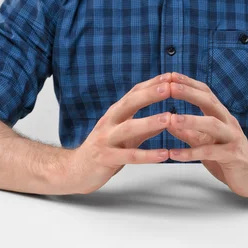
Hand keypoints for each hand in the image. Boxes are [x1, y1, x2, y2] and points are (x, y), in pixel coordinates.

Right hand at [73, 75, 172, 193]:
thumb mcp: (125, 136)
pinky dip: (148, 155)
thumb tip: (168, 118)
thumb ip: (145, 128)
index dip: (151, 84)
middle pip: (129, 104)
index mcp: (114, 114)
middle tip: (170, 88)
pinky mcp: (106, 159)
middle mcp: (109, 123)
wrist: (76, 170)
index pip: (134, 93)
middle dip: (150, 94)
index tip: (171, 76)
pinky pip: (129, 156)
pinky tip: (164, 154)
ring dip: (150, 122)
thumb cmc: (104, 151)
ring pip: (129, 128)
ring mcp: (106, 140)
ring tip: (170, 118)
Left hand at [165, 73, 247, 197]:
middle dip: (189, 93)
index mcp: (221, 116)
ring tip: (171, 119)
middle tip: (169, 87)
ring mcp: (233, 138)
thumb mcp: (205, 143)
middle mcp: (228, 123)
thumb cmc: (228, 157)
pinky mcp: (234, 156)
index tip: (169, 76)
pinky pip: (210, 152)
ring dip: (191, 120)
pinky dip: (190, 153)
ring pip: (212, 125)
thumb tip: (167, 121)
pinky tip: (174, 154)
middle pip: (210, 102)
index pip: (205, 94)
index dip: (188, 84)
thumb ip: (189, 132)